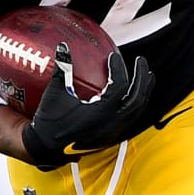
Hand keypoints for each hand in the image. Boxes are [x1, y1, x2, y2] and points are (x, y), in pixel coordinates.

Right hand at [20, 45, 154, 167]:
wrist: (46, 149)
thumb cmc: (49, 122)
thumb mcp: (55, 95)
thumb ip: (62, 69)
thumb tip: (64, 46)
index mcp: (100, 113)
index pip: (119, 86)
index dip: (118, 68)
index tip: (112, 57)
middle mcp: (111, 124)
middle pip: (137, 98)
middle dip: (142, 78)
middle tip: (141, 61)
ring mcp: (113, 132)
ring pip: (137, 111)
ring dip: (144, 92)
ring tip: (147, 76)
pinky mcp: (111, 137)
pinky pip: (131, 118)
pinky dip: (136, 104)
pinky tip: (135, 95)